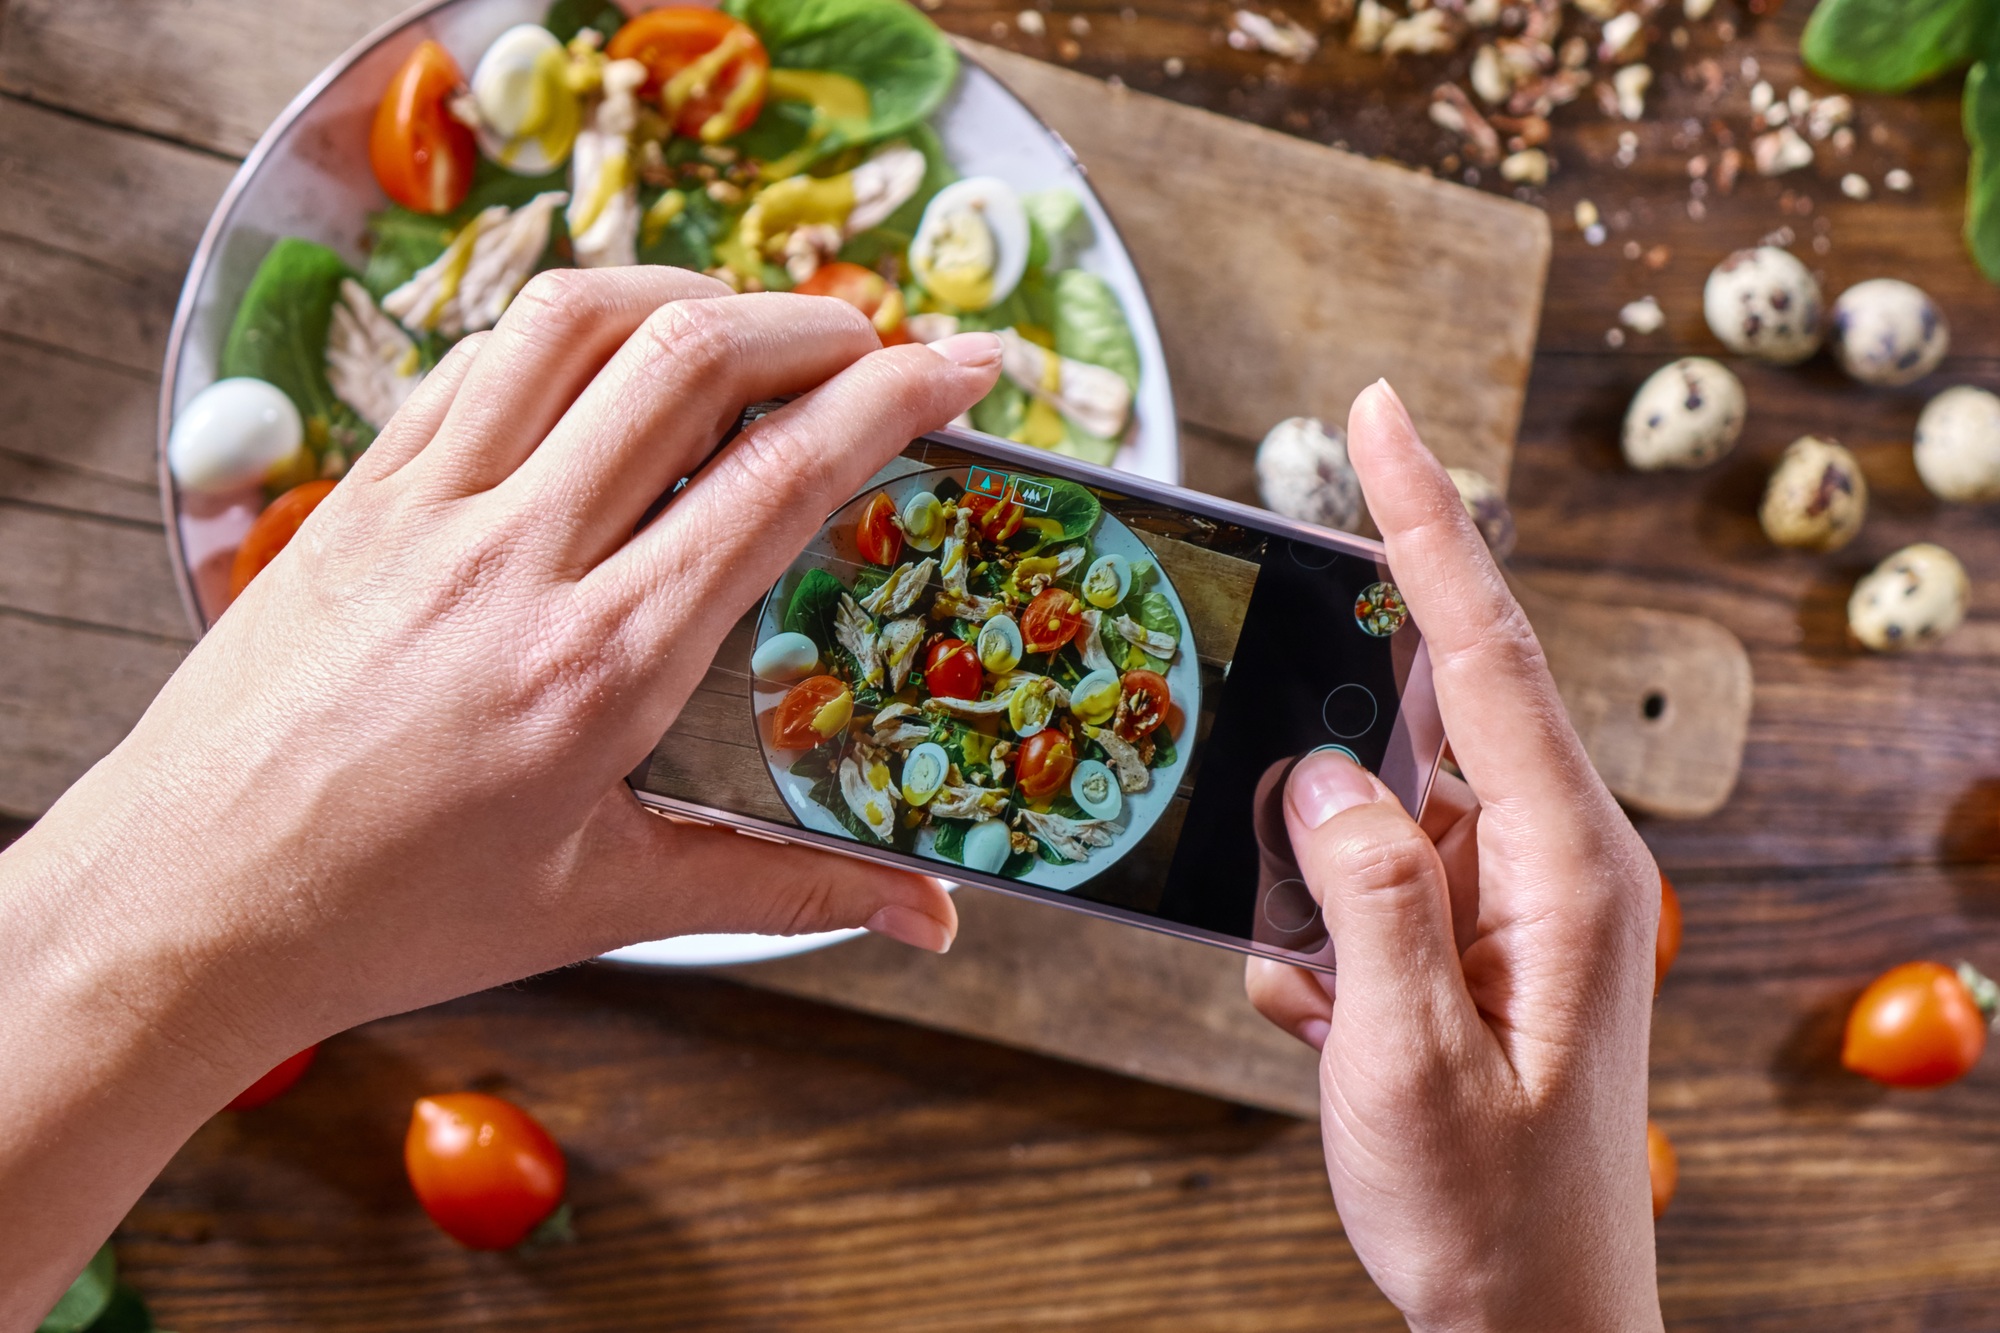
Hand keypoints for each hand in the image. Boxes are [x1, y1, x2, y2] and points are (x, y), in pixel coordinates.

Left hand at [0, 268, 999, 1321]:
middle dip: (811, 323)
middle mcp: (518, 558)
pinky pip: (473, 358)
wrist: (190, 901)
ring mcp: (424, 509)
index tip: (966, 363)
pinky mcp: (356, 492)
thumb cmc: (399, 914)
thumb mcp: (610, 902)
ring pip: (574, 322)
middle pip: (688, 359)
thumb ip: (787, 888)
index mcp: (604, 664)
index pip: (779, 479)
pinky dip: (567, 327)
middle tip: (875, 341)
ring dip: (688, 295)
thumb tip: (931, 916)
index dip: (894, 398)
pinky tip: (606, 358)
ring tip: (750, 326)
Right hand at [1245, 383, 1663, 1331]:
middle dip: (1342, 695)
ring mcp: (1508, 904)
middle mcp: (1549, 863)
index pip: (1488, 657)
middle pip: (1434, 712)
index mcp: (1566, 870)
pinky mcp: (1468, 944)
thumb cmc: (1491, 1214)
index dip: (1428, 527)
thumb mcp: (1411, 1064)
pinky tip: (1316, 1024)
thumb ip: (1368, 900)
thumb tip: (1325, 778)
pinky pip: (1370, 885)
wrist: (1529, 1328)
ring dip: (1315, 862)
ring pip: (1382, 808)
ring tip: (1314, 976)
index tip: (1381, 416)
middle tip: (1281, 704)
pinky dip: (1317, 937)